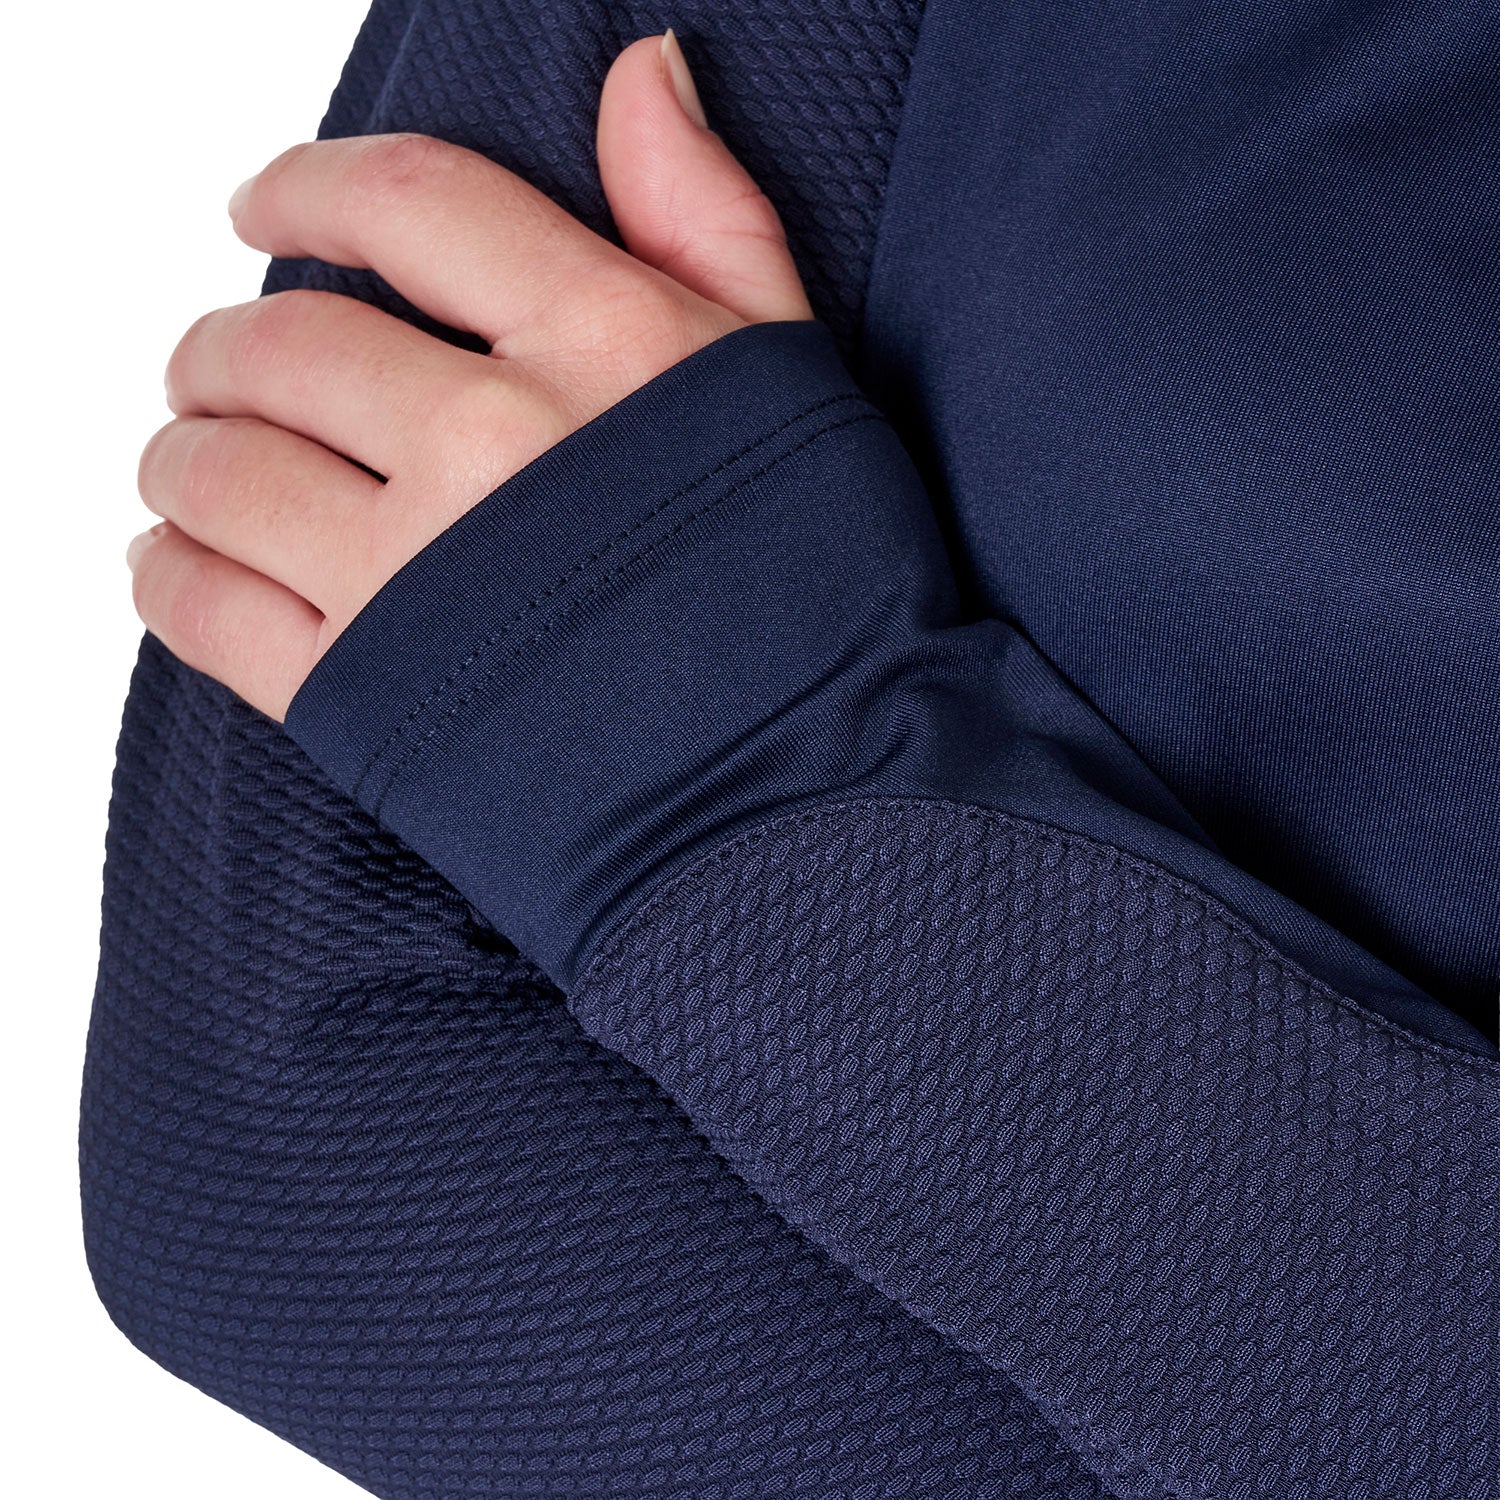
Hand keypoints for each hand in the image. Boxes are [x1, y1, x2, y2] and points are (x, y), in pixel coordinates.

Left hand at [128, 32, 812, 720]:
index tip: (264, 202)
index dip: (307, 184)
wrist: (808, 808)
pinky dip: (167, 574)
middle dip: (226, 349)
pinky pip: (202, 609)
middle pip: (280, 344)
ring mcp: (420, 575)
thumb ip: (708, 219)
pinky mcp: (367, 699)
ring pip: (216, 469)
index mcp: (605, 344)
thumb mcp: (790, 379)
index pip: (407, 203)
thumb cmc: (822, 604)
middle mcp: (496, 443)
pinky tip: (176, 561)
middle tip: (222, 371)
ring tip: (189, 465)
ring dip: (181, 455)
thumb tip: (644, 72)